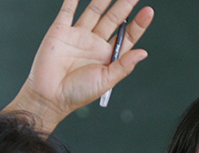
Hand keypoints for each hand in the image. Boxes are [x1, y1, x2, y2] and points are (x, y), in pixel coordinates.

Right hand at [5, 0, 154, 130]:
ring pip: (94, 12)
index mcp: (108, 55)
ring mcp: (78, 35)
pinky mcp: (60, 31)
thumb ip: (123, 66)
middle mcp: (95, 43)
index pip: (127, 36)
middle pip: (113, 19)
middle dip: (124, 5)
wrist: (49, 96)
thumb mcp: (106, 81)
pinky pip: (68, 11)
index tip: (149, 12)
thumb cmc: (78, 93)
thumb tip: (143, 53)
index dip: (138, 24)